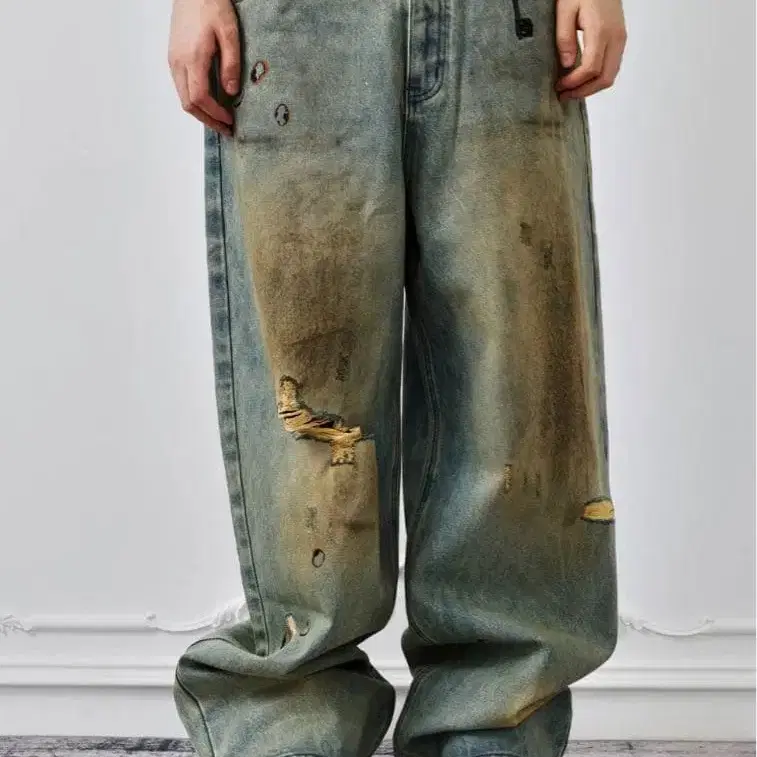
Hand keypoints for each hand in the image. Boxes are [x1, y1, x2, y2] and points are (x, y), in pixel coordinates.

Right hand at [168, 0, 241, 135]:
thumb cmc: (211, 5)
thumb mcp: (229, 33)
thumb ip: (231, 64)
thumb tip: (231, 92)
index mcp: (193, 58)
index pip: (201, 98)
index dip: (215, 114)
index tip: (230, 121)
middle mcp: (178, 62)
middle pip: (188, 104)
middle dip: (207, 120)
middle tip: (225, 129)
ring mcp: (173, 61)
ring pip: (183, 97)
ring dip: (201, 113)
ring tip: (218, 119)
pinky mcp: (173, 58)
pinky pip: (182, 87)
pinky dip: (195, 100)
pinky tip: (209, 102)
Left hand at [554, 0, 626, 100]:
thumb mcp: (565, 10)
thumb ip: (565, 37)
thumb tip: (566, 64)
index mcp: (601, 30)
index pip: (590, 68)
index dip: (574, 83)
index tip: (560, 86)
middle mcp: (616, 38)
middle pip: (605, 78)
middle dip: (583, 92)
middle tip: (565, 95)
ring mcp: (620, 39)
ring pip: (610, 76)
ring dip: (590, 88)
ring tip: (571, 90)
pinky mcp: (620, 40)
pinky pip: (611, 67)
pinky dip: (597, 78)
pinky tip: (582, 79)